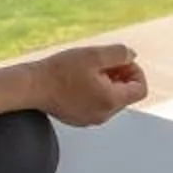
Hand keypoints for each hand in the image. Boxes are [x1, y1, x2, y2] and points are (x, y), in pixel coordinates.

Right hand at [28, 42, 146, 127]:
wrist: (32, 86)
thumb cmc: (60, 71)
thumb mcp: (94, 54)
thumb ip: (119, 53)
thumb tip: (132, 56)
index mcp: (110, 101)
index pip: (140, 89)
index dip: (135, 71)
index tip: (120, 61)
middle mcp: (104, 115)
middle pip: (126, 95)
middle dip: (121, 76)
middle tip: (104, 62)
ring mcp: (91, 119)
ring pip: (111, 100)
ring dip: (108, 83)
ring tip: (90, 69)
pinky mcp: (79, 119)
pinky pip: (97, 105)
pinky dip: (96, 92)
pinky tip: (80, 79)